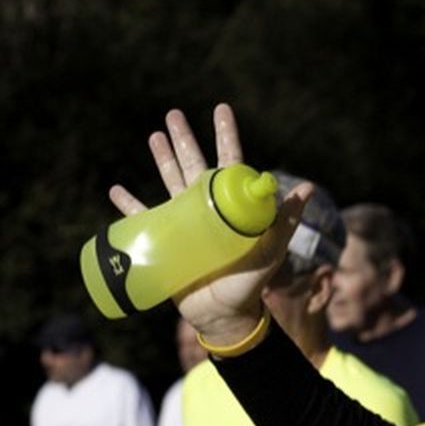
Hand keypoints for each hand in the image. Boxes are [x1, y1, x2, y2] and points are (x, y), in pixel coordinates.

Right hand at [107, 104, 310, 344]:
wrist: (225, 315)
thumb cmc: (251, 283)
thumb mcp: (271, 249)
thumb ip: (285, 220)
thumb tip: (307, 188)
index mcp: (233, 207)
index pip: (229, 163)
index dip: (225, 136)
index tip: (220, 110)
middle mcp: (208, 210)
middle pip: (193, 165)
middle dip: (184, 139)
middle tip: (173, 113)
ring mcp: (186, 225)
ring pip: (169, 183)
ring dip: (161, 159)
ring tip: (154, 135)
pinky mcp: (166, 243)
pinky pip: (143, 220)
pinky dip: (129, 206)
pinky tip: (117, 190)